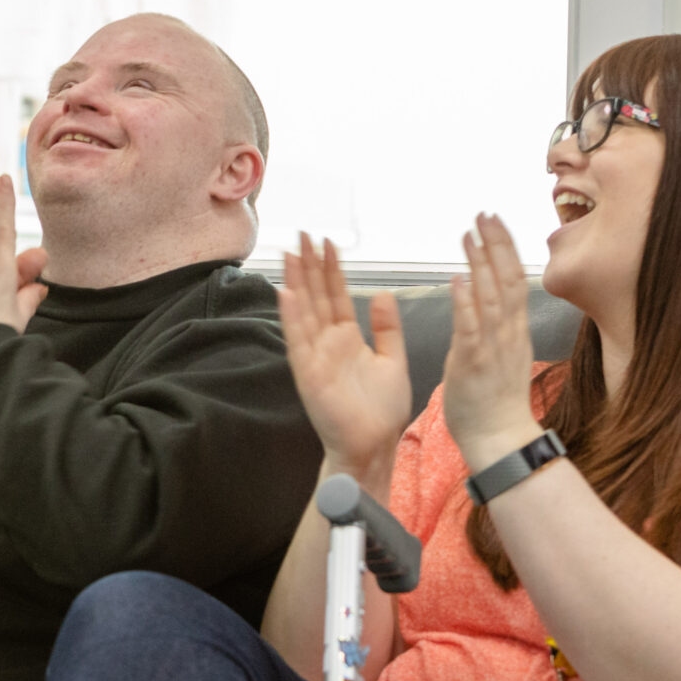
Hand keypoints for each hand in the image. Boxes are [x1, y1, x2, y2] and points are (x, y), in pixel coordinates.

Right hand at [278, 231, 411, 483]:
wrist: (374, 445)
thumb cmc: (380, 411)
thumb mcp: (394, 360)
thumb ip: (387, 328)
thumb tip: (383, 294)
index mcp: (347, 338)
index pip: (336, 295)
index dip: (331, 269)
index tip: (328, 243)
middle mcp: (327, 344)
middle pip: (315, 296)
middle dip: (309, 266)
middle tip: (303, 235)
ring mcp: (315, 357)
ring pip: (304, 312)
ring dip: (296, 283)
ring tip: (290, 254)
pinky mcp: (309, 375)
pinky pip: (298, 341)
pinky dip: (292, 318)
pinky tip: (287, 294)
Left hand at [442, 214, 545, 472]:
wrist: (500, 438)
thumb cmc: (495, 401)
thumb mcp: (501, 354)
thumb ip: (495, 326)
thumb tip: (485, 298)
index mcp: (514, 330)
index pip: (515, 279)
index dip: (505, 249)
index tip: (494, 223)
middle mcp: (508, 333)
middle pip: (508, 278)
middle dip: (496, 244)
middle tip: (483, 214)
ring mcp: (493, 346)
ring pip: (491, 296)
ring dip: (480, 263)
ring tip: (470, 234)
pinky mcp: (473, 362)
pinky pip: (471, 327)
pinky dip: (465, 301)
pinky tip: (457, 278)